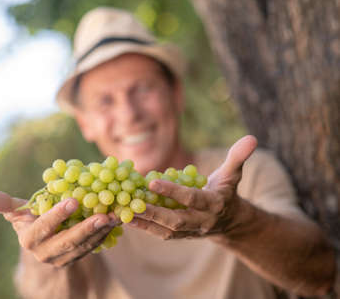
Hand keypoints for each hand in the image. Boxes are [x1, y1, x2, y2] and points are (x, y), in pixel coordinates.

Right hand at [0, 191, 117, 266]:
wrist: (44, 241)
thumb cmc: (31, 219)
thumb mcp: (19, 212)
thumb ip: (6, 205)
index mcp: (30, 239)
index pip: (42, 228)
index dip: (56, 216)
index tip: (73, 200)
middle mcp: (45, 253)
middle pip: (67, 241)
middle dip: (86, 228)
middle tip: (103, 213)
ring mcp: (63, 258)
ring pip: (84, 247)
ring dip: (100, 232)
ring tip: (114, 215)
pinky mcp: (77, 258)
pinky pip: (93, 248)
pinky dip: (105, 235)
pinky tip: (116, 221)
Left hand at [129, 135, 257, 239]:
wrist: (230, 221)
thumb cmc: (227, 191)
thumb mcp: (234, 174)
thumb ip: (238, 157)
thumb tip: (252, 137)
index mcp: (215, 204)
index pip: (192, 199)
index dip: (174, 191)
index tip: (152, 181)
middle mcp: (202, 221)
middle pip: (176, 220)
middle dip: (154, 211)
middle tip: (131, 200)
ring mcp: (191, 232)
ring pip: (166, 230)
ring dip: (144, 222)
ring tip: (123, 211)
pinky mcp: (181, 236)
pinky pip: (161, 234)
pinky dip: (143, 228)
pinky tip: (125, 219)